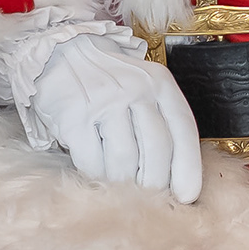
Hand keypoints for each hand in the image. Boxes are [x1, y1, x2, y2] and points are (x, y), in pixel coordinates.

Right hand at [3, 24, 203, 201]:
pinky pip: (92, 160)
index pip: (183, 130)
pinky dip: (96, 174)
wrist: (60, 51)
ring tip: (121, 186)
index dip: (189, 168)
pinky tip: (95, 172)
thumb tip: (175, 177)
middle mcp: (136, 89)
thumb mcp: (142, 87)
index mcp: (159, 83)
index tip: (187, 196)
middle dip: (156, 183)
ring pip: (125, 159)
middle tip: (150, 198)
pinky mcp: (75, 116)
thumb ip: (159, 121)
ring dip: (124, 182)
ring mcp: (104, 102)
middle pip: (156, 150)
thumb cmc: (107, 79)